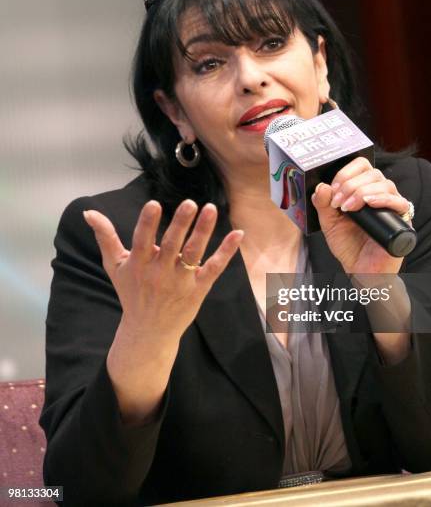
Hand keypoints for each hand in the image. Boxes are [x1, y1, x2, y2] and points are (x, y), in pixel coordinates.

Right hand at [83, 200, 243, 341]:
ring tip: (210, 208)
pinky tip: (238, 233)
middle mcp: (160, 273)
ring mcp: (181, 282)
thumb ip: (105, 237)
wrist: (148, 332)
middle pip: (172, 245)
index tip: (154, 204)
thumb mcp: (114, 266)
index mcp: (139, 265)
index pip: (142, 240)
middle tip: (189, 203)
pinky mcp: (199, 289)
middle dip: (180, 224)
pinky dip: (226, 252)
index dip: (147, 223)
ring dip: (203, 231)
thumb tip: (88, 212)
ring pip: (193, 253)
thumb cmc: (131, 293)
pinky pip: (214, 268)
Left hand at [311, 157, 411, 273]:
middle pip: (372, 173)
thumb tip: (321, 186)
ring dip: (362, 192)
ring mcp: (392, 206)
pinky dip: (384, 199)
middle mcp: (380, 194)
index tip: (333, 188)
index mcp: (363, 190)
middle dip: (350, 184)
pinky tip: (369, 203)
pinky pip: (400, 202)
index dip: (346, 172)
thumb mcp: (329, 223)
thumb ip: (323, 205)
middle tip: (338, 202)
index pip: (361, 166)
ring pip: (385, 184)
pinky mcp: (402, 220)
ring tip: (348, 208)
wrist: (360, 270)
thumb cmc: (348, 246)